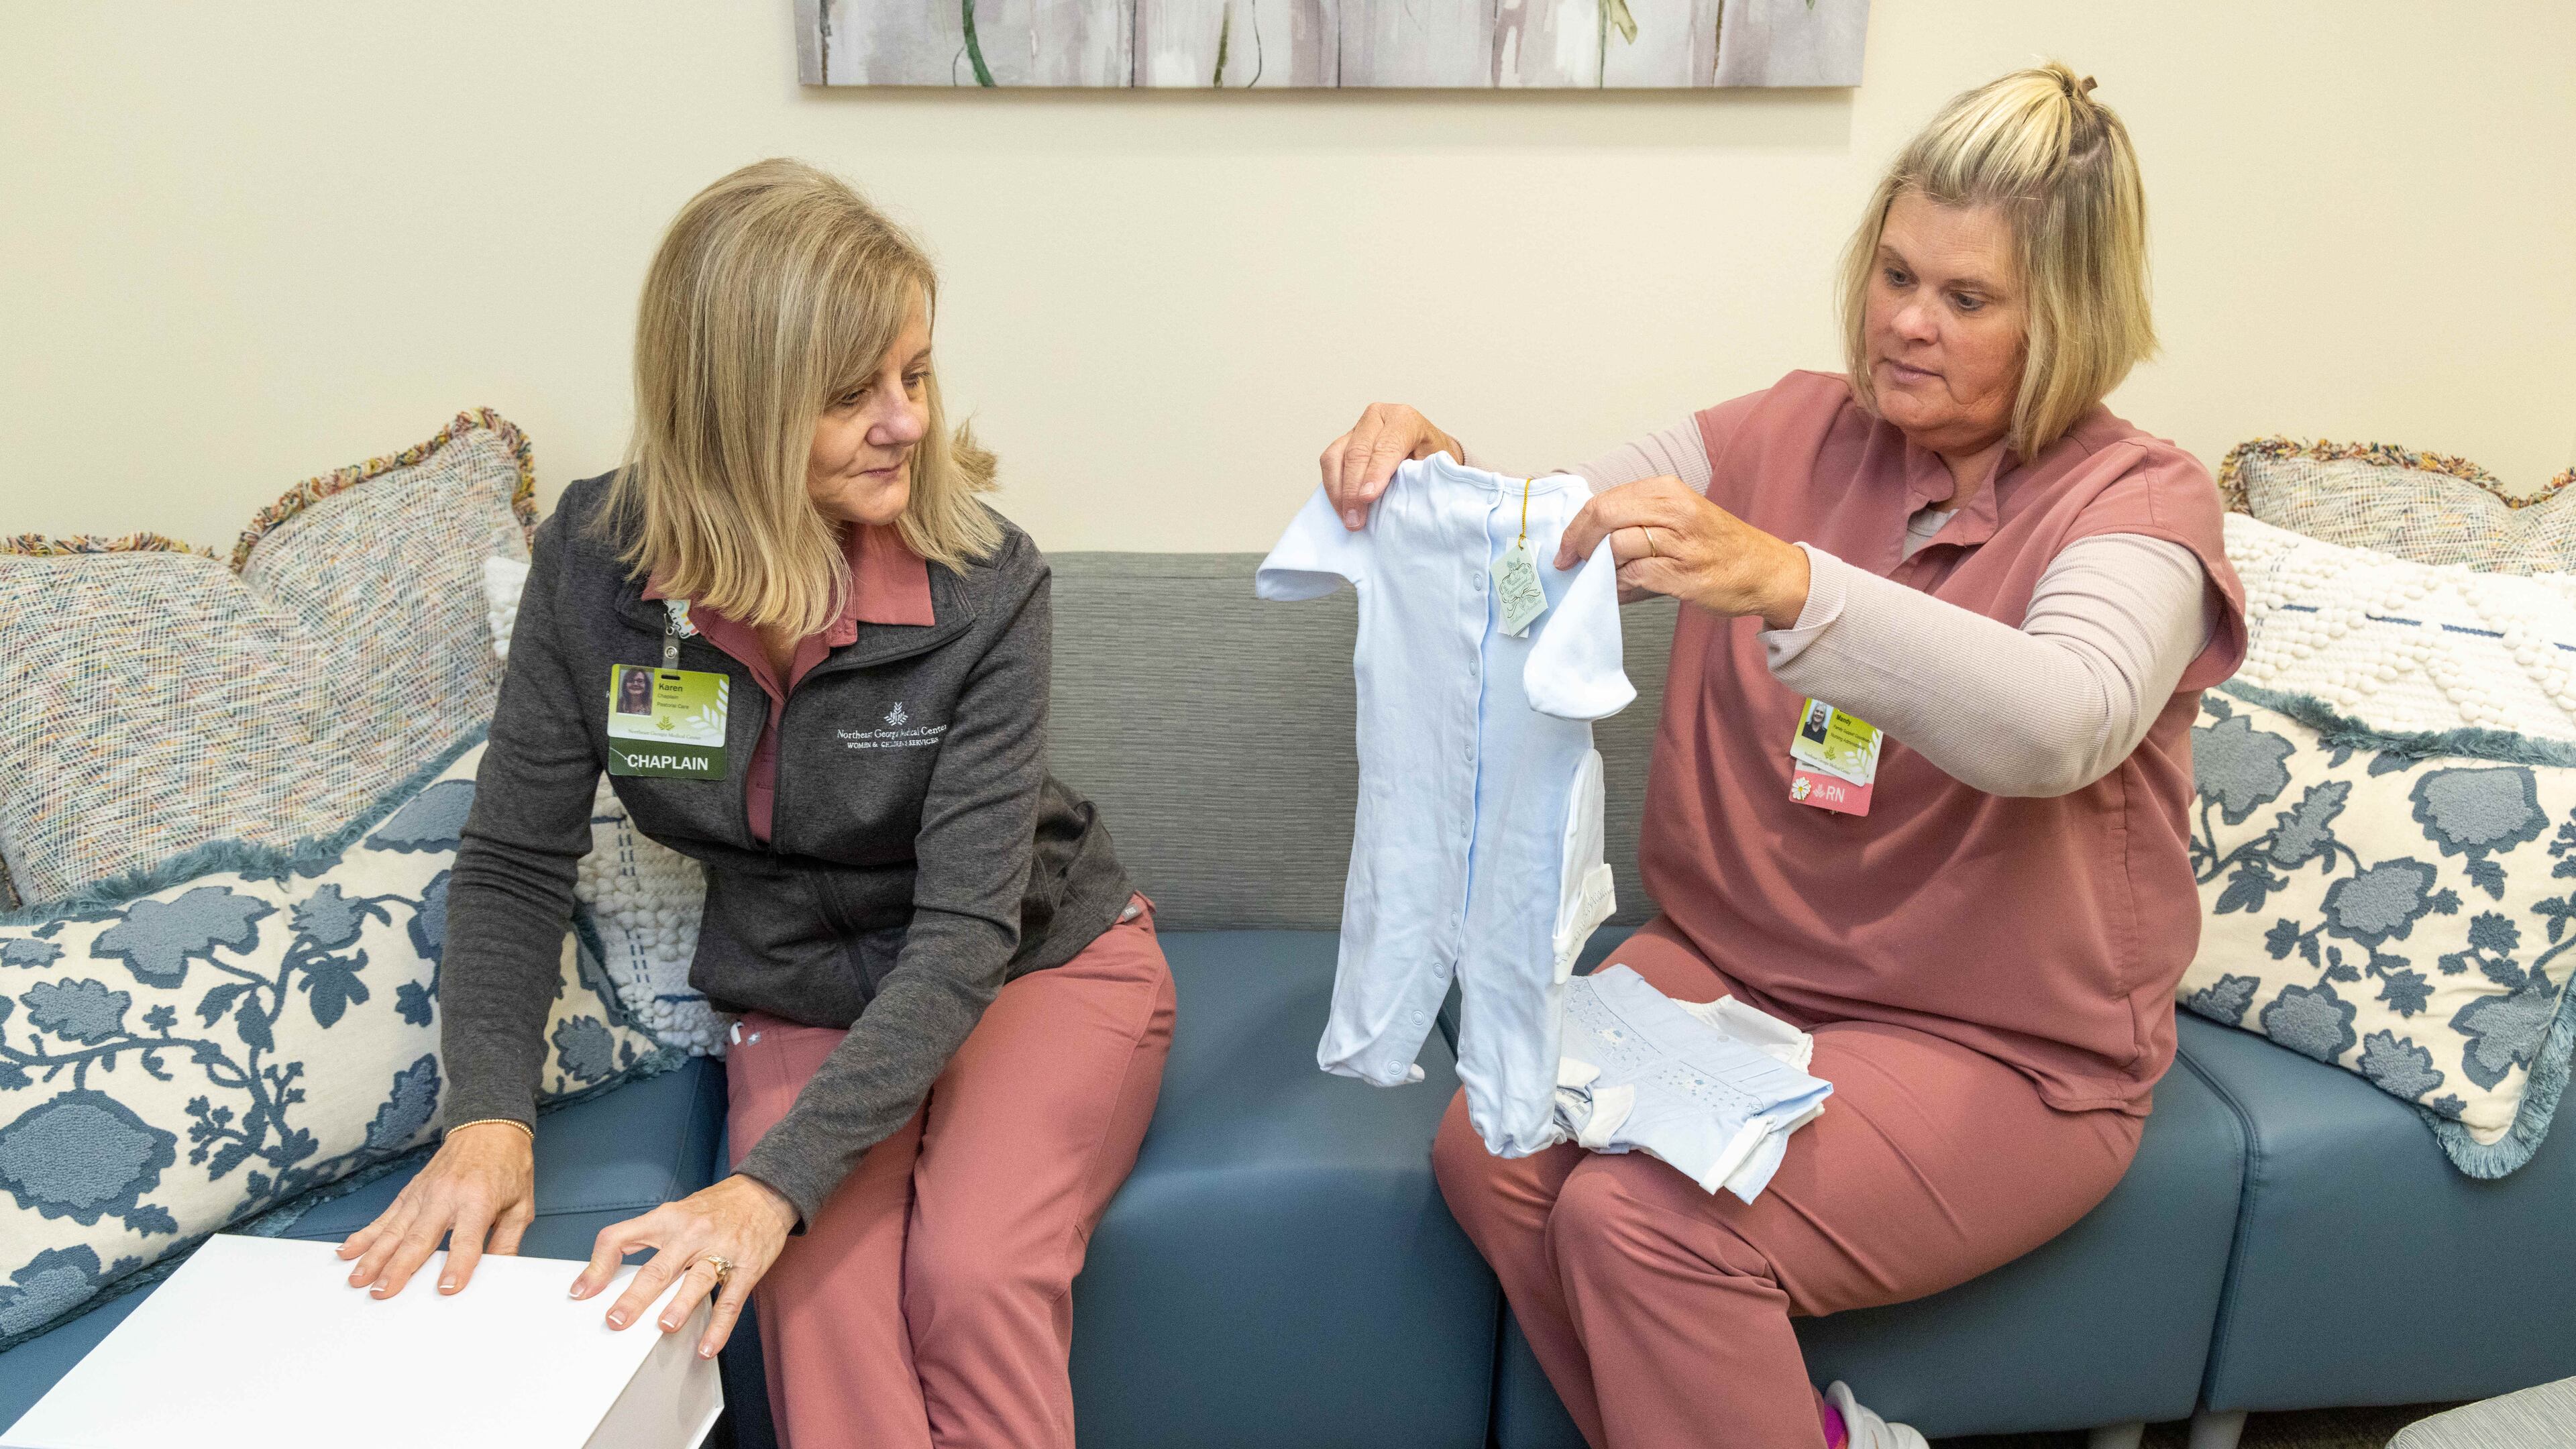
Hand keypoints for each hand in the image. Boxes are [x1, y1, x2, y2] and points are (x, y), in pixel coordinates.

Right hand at [337, 1119, 534, 1298]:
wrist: (490, 1127)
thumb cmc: (508, 1166)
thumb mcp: (521, 1205)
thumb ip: (508, 1242)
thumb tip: (500, 1273)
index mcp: (478, 1200)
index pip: (466, 1240)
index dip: (457, 1265)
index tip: (447, 1289)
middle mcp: (446, 1196)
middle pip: (419, 1237)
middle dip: (399, 1267)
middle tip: (383, 1291)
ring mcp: (424, 1193)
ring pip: (394, 1229)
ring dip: (374, 1256)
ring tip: (358, 1278)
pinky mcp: (411, 1191)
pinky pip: (385, 1216)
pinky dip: (366, 1234)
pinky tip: (348, 1250)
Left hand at [571, 1174, 796, 1359]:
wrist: (766, 1193)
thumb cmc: (715, 1208)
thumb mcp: (674, 1213)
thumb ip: (641, 1239)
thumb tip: (604, 1273)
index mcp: (667, 1219)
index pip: (622, 1237)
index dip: (598, 1265)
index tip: (580, 1293)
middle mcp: (691, 1233)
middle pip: (659, 1267)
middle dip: (636, 1296)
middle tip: (617, 1320)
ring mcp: (720, 1250)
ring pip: (697, 1280)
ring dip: (680, 1304)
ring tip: (666, 1326)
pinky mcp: (746, 1267)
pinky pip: (730, 1301)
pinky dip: (719, 1327)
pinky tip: (707, 1347)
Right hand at [1319, 403, 1465, 530]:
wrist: (1426, 449)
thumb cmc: (1433, 459)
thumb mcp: (1436, 465)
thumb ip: (1419, 476)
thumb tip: (1397, 499)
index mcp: (1404, 419)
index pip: (1386, 446)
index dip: (1376, 473)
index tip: (1368, 497)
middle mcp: (1377, 418)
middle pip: (1357, 452)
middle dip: (1353, 489)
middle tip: (1355, 519)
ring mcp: (1357, 429)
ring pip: (1335, 456)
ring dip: (1338, 491)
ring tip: (1347, 518)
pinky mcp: (1343, 442)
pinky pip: (1329, 463)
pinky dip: (1332, 488)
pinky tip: (1341, 508)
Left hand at [1554, 475, 1812, 627]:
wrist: (1765, 571)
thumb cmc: (1717, 546)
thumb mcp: (1680, 516)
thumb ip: (1637, 521)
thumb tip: (1586, 541)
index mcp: (1668, 490)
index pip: (1605, 500)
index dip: (1576, 526)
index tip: (1565, 547)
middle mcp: (1674, 509)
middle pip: (1604, 516)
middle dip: (1578, 542)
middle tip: (1572, 562)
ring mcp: (1680, 542)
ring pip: (1616, 546)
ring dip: (1601, 567)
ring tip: (1606, 578)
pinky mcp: (1683, 574)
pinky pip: (1633, 577)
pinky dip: (1619, 586)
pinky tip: (1623, 590)